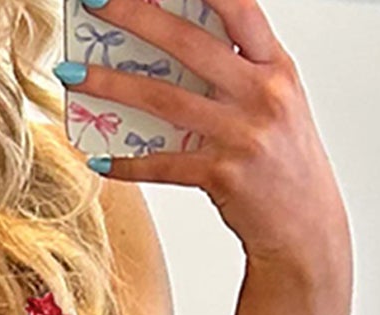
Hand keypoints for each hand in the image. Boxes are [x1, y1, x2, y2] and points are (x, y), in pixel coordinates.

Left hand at [55, 0, 350, 273]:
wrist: (306, 228)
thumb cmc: (284, 163)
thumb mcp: (275, 104)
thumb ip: (237, 73)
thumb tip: (174, 49)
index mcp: (276, 66)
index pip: (239, 7)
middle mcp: (261, 94)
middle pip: (189, 43)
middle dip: (137, 16)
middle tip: (96, 2)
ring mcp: (241, 134)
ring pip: (164, 100)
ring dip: (111, 84)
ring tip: (73, 74)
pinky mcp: (222, 175)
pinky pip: (162, 164)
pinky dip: (127, 162)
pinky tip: (99, 157)